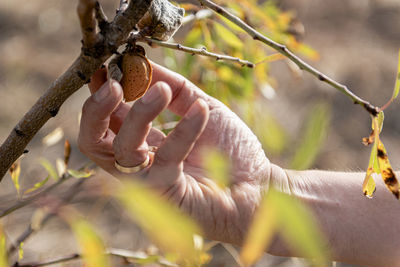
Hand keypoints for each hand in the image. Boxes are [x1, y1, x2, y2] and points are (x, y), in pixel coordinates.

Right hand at [78, 63, 278, 243]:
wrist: (257, 185)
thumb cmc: (230, 149)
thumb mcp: (200, 107)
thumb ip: (174, 89)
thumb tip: (144, 62)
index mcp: (143, 142)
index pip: (106, 121)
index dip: (100, 95)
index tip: (108, 67)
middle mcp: (138, 164)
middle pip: (94, 142)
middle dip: (96, 110)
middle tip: (114, 84)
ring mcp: (149, 182)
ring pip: (122, 150)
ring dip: (138, 115)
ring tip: (161, 90)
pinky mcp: (168, 194)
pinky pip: (166, 157)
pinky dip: (184, 130)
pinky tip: (201, 111)